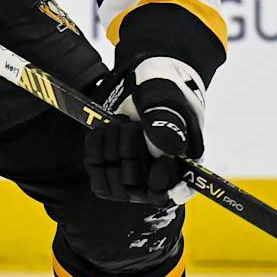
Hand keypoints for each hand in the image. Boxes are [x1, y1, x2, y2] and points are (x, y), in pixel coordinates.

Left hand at [83, 59, 206, 204]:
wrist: (146, 83)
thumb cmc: (165, 93)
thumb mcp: (170, 100)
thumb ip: (169, 123)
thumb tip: (168, 149)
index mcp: (181, 167)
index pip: (171, 193)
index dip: (162, 182)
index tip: (161, 162)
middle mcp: (155, 179)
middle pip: (134, 184)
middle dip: (130, 149)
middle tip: (134, 125)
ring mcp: (130, 178)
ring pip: (111, 178)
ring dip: (112, 144)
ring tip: (122, 122)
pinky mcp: (107, 170)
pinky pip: (94, 166)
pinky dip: (96, 142)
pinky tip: (107, 127)